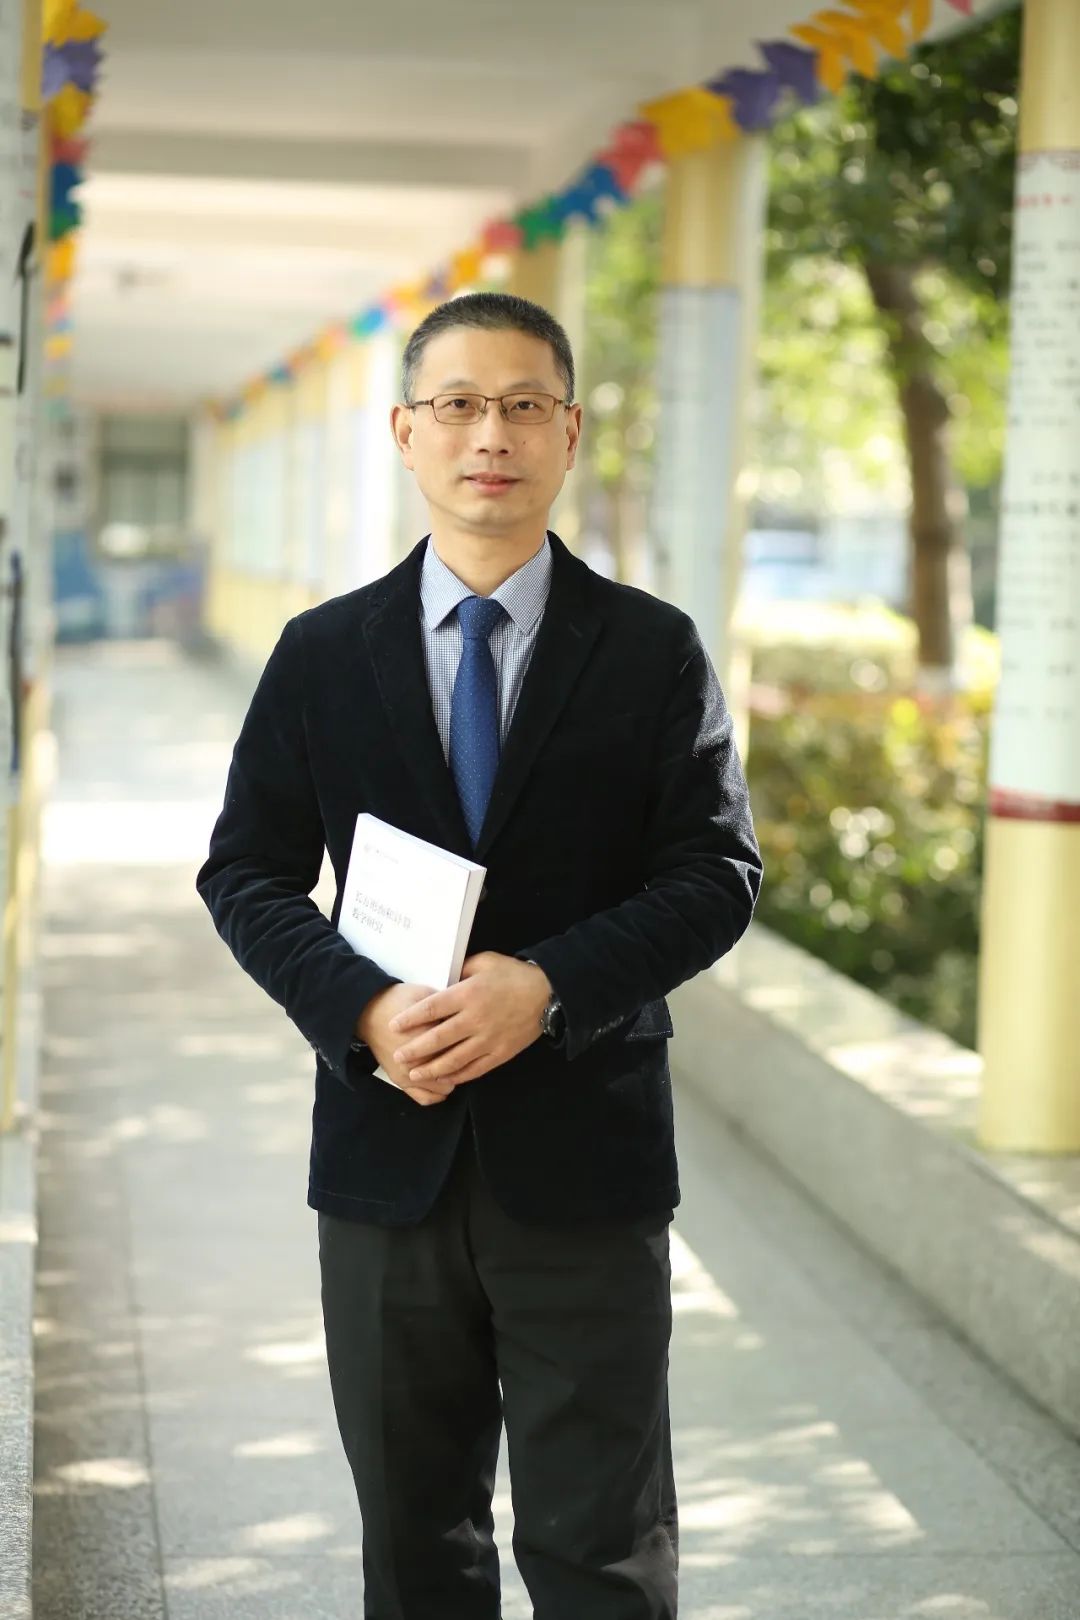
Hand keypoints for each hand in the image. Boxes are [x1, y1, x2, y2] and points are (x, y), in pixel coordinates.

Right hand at [356, 983, 459, 1106]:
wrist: (369, 1013)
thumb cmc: (400, 1001)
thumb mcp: (426, 996)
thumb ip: (448, 1008)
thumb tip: (470, 1016)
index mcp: (428, 1036)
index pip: (461, 1047)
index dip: (471, 1043)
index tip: (473, 1037)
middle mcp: (419, 1060)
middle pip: (455, 1070)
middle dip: (464, 1061)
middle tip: (467, 1051)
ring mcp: (409, 1074)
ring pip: (444, 1087)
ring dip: (452, 1078)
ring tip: (454, 1066)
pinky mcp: (401, 1082)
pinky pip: (426, 1098)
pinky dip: (437, 1093)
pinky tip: (443, 1082)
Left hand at [387, 952, 550, 1088]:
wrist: (548, 993)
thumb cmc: (513, 974)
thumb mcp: (485, 962)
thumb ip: (460, 970)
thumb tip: (440, 979)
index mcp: (468, 994)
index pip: (431, 1008)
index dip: (410, 1019)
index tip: (394, 1026)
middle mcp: (475, 1019)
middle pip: (438, 1039)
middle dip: (414, 1050)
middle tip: (398, 1057)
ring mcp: (488, 1039)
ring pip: (454, 1060)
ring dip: (431, 1069)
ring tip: (414, 1075)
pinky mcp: (501, 1053)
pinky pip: (475, 1069)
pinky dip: (458, 1076)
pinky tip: (445, 1079)